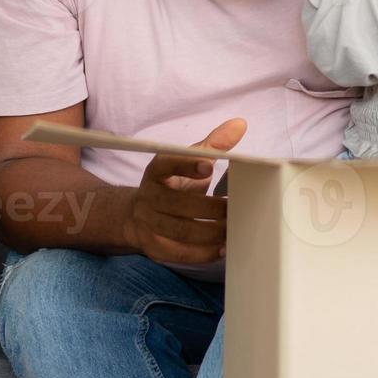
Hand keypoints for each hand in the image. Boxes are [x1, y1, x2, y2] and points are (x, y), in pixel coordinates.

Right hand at [121, 118, 244, 263]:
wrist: (138, 214)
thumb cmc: (172, 183)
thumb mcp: (186, 161)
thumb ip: (213, 144)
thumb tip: (240, 124)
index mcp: (157, 171)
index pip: (167, 164)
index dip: (186, 165)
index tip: (208, 166)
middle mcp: (148, 196)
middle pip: (178, 204)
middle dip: (210, 208)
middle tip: (235, 208)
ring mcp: (148, 223)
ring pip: (180, 230)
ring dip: (210, 232)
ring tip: (233, 229)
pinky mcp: (154, 247)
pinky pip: (178, 253)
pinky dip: (202, 253)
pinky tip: (221, 248)